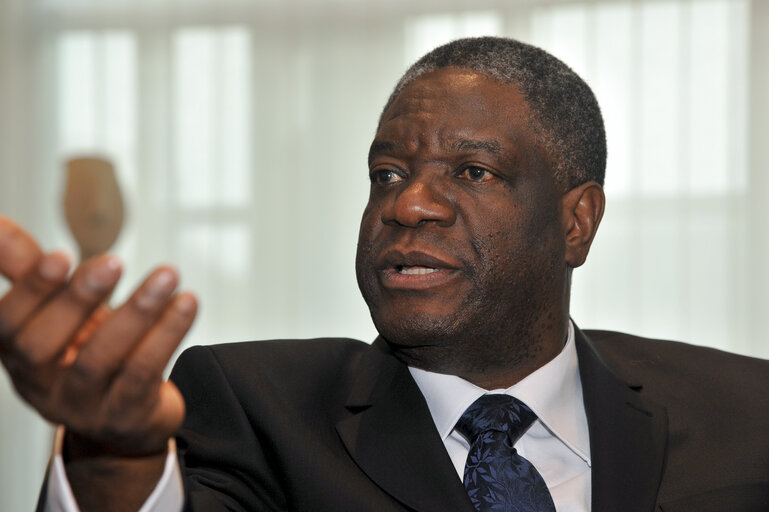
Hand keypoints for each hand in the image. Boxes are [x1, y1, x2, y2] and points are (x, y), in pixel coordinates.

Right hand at [0, 216, 196, 457]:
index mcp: (16, 352)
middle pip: (42, 345)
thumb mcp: (55, 310)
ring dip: (137, 312)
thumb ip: (30, 268)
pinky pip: (144, 373)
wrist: (126, 414)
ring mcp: (82, 406)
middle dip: (77, 299)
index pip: (7, 323)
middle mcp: (40, 384)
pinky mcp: (126, 416)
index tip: (61, 255)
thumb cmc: (85, 349)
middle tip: (114, 262)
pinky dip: (167, 335)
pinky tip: (187, 302)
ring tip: (168, 274)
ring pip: (101, 360)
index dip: (30, 290)